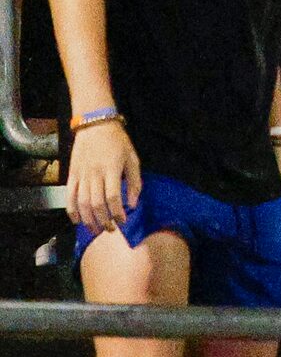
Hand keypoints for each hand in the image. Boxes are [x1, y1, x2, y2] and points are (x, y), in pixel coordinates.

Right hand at [64, 119, 141, 234]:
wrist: (95, 126)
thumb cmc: (118, 142)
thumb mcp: (133, 158)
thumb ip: (135, 182)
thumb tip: (133, 204)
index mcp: (111, 169)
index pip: (113, 196)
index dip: (117, 212)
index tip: (123, 221)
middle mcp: (94, 174)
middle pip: (96, 204)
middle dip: (103, 220)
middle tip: (110, 229)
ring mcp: (81, 175)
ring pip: (82, 203)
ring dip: (88, 220)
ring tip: (96, 230)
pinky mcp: (71, 175)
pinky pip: (70, 197)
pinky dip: (72, 211)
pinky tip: (77, 221)